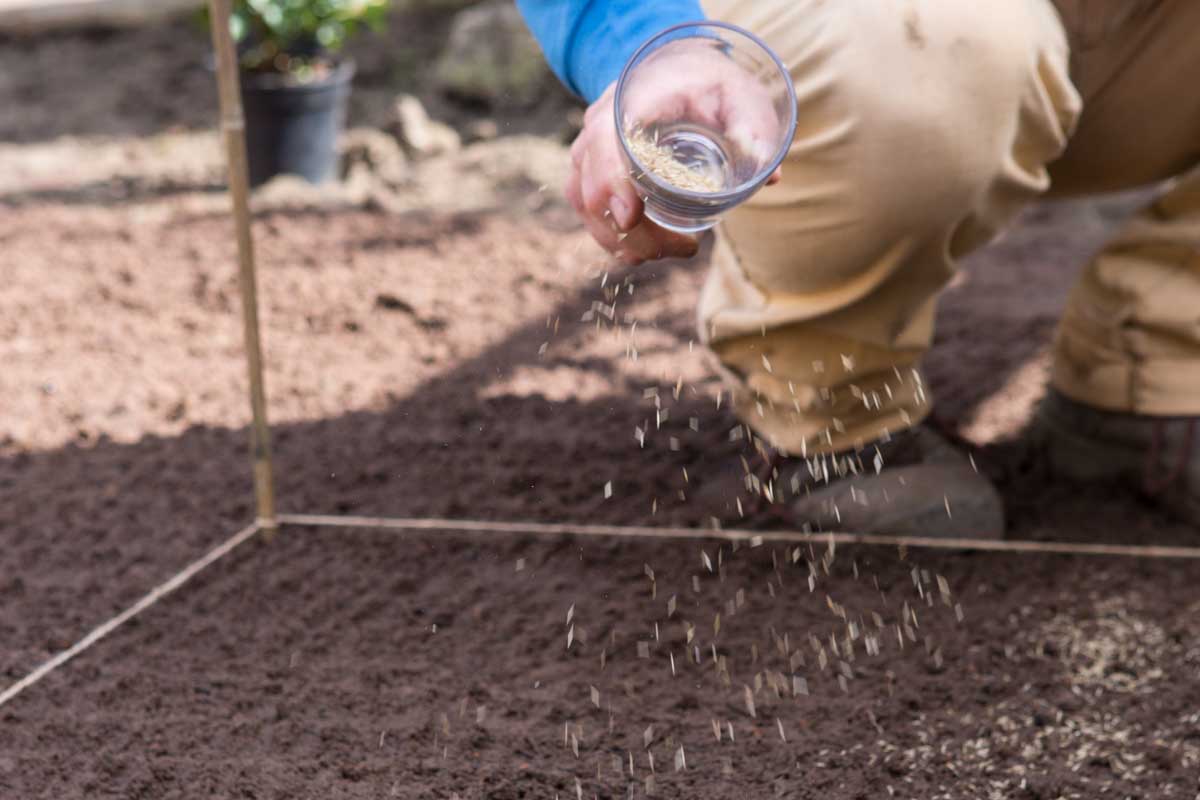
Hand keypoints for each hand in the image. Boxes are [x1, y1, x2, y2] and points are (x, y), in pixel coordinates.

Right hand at [565, 44, 783, 265]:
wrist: (679, 70)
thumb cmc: (711, 83)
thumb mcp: (740, 94)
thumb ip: (754, 128)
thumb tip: (771, 178)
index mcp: (632, 97)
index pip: (605, 140)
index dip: (611, 182)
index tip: (631, 219)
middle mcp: (601, 122)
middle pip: (593, 185)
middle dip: (633, 231)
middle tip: (686, 248)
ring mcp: (590, 148)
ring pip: (586, 203)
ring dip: (622, 240)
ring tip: (667, 253)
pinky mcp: (589, 170)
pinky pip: (586, 208)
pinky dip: (610, 236)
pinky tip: (641, 252)